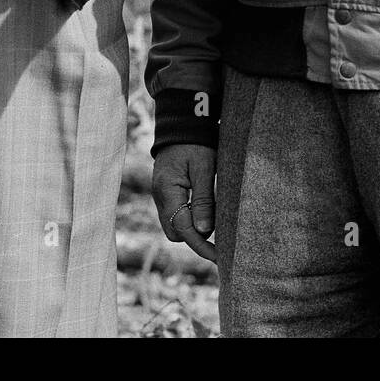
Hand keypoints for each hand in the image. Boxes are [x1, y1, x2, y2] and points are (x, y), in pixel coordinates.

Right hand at [152, 143, 217, 262]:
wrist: (181, 124)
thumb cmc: (195, 143)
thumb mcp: (204, 169)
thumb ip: (204, 200)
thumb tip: (203, 231)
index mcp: (168, 190)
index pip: (183, 229)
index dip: (201, 245)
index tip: (219, 257)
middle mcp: (160, 195)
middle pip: (174, 232)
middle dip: (195, 238)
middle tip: (220, 237)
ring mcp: (160, 194)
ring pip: (174, 224)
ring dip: (192, 228)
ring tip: (214, 223)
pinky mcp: (166, 191)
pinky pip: (175, 213)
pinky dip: (188, 217)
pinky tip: (204, 212)